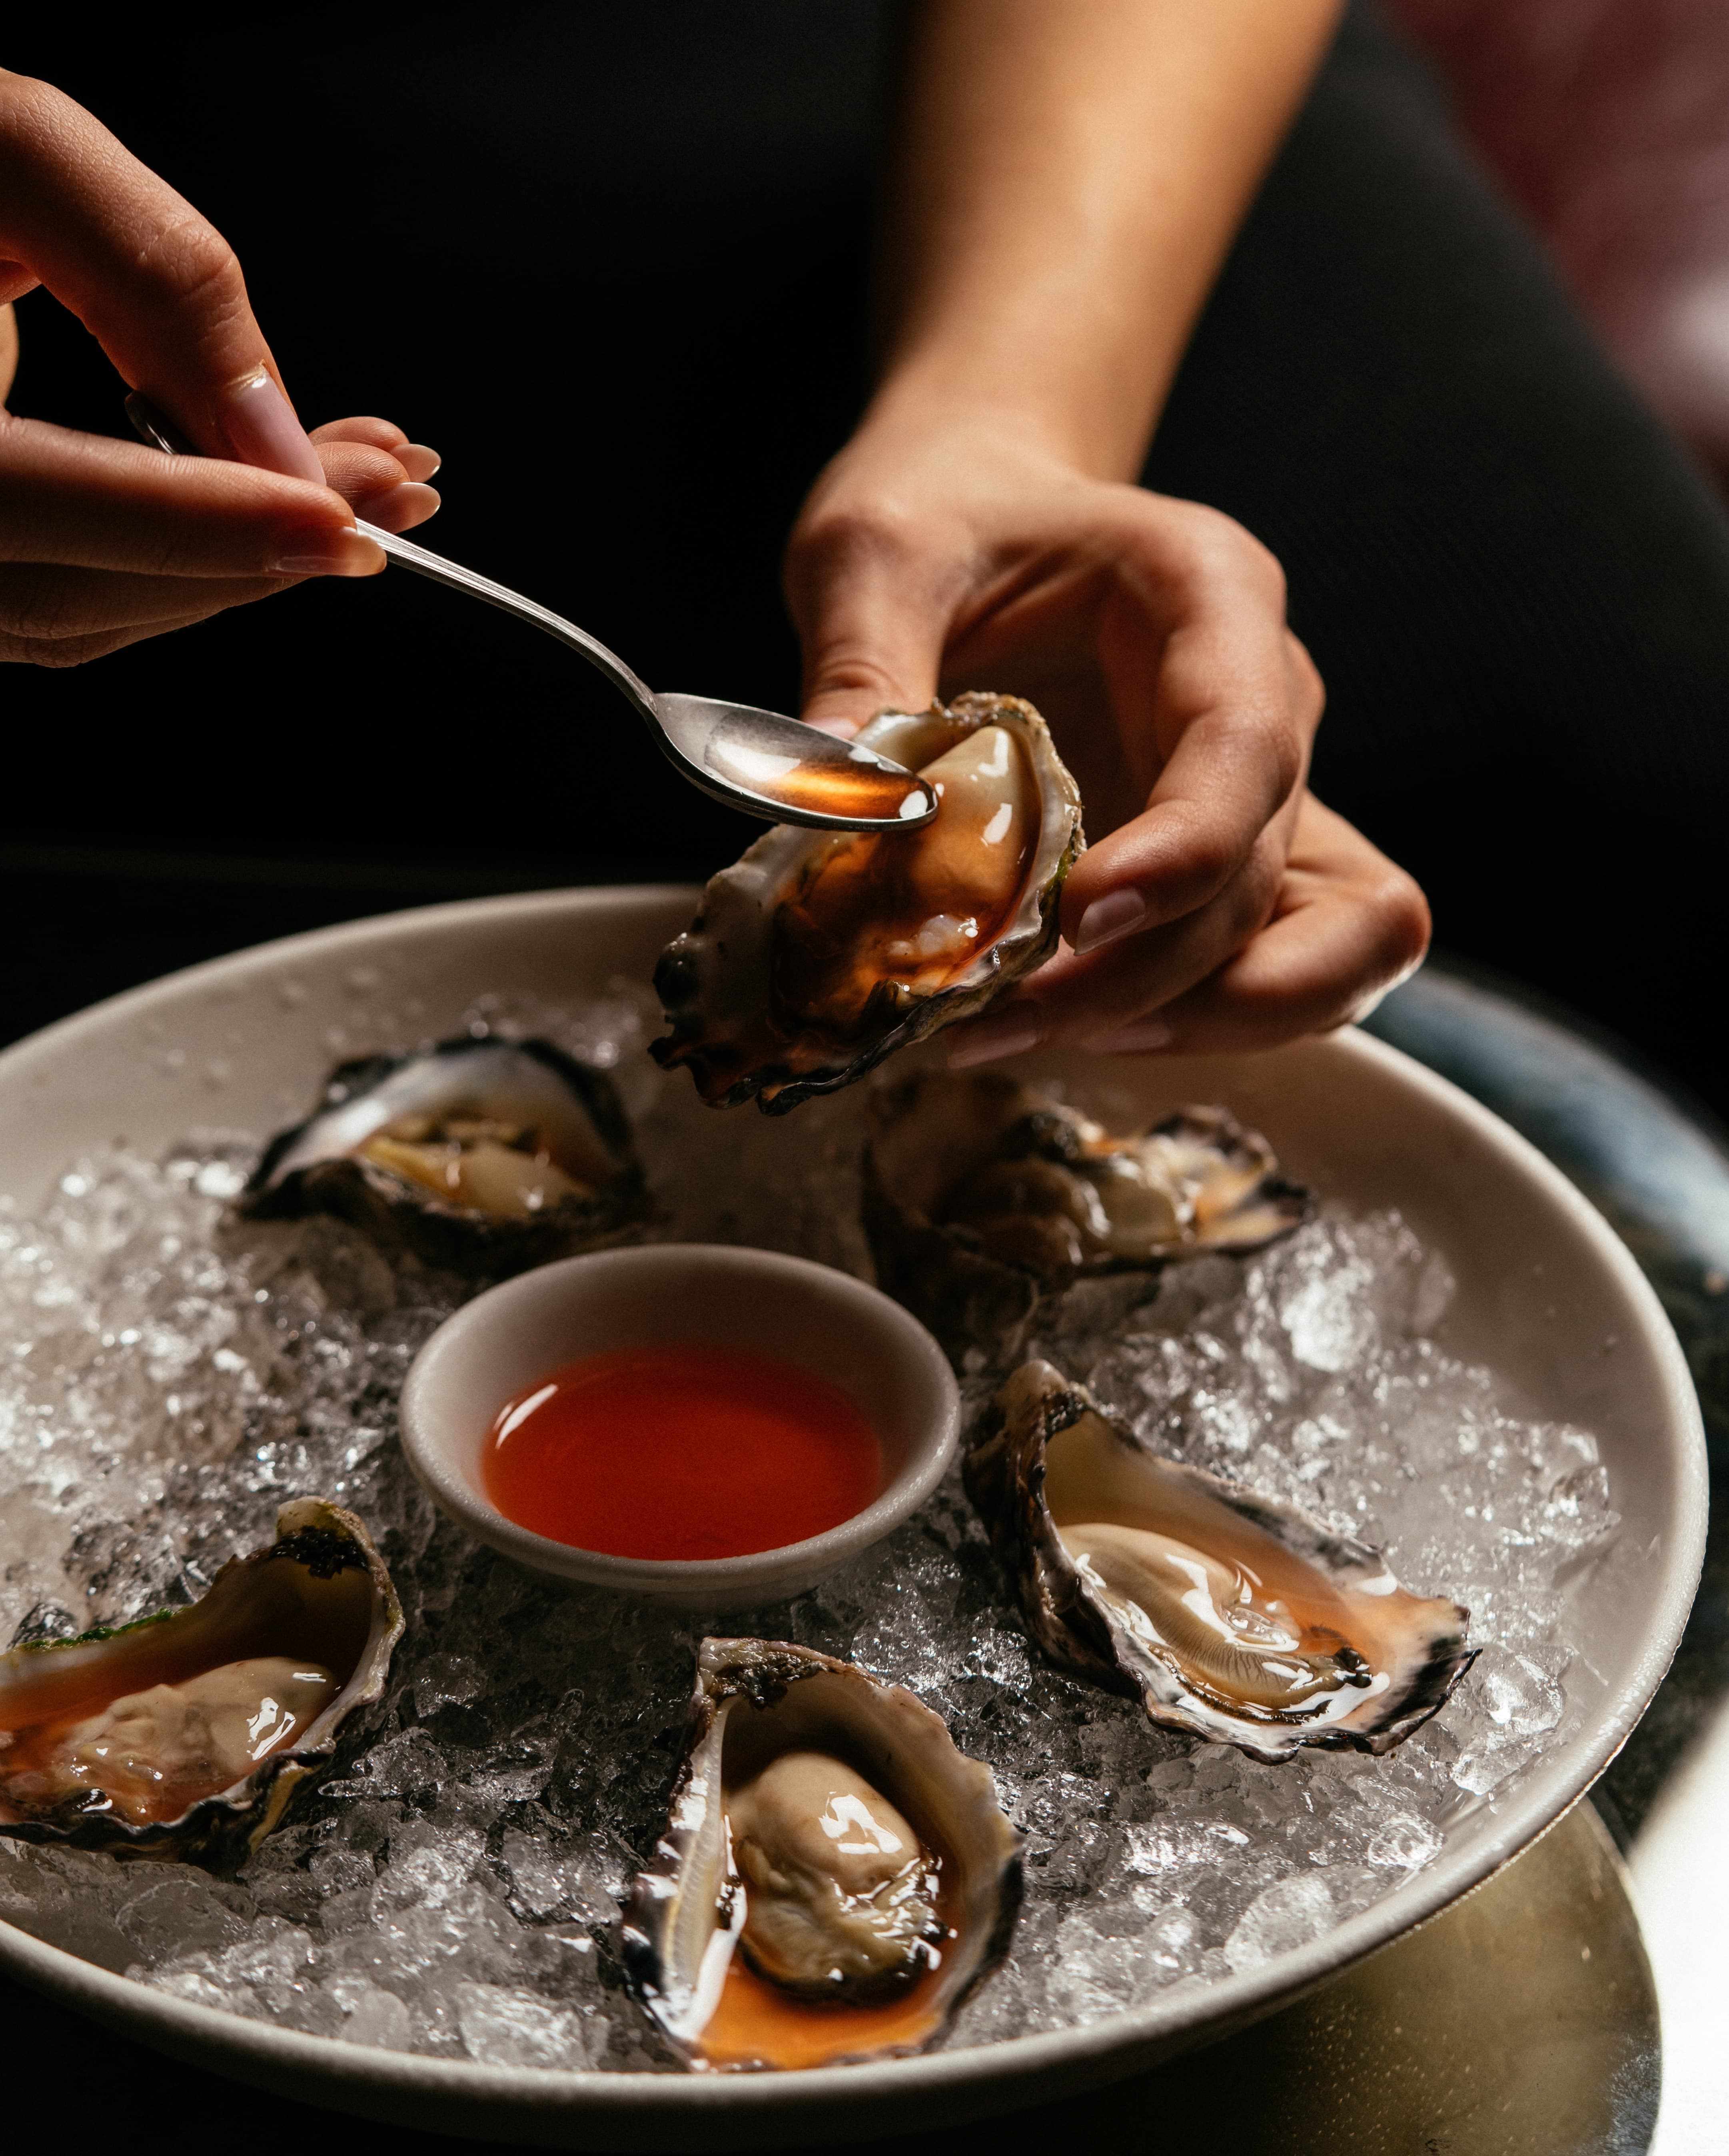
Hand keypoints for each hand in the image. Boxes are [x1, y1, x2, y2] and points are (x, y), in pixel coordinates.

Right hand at [0, 72, 439, 666]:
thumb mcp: (14, 160)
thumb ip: (154, 282)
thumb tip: (275, 432)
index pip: (31, 507)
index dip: (197, 522)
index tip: (336, 514)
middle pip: (81, 586)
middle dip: (255, 545)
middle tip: (393, 489)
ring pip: (89, 611)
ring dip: (244, 562)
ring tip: (365, 489)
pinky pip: (79, 591)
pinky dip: (194, 555)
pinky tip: (280, 502)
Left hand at [784, 415, 1427, 1056]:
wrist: (977, 504)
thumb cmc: (945, 508)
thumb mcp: (876, 551)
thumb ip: (859, 668)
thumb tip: (826, 811)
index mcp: (1213, 598)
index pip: (1245, 752)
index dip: (1180, 855)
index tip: (1075, 921)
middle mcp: (1267, 700)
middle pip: (1263, 876)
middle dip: (1140, 972)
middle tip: (991, 1020)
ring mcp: (1260, 793)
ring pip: (1311, 947)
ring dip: (1183, 1018)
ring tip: (1018, 1037)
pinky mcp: (1219, 862)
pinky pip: (1265, 966)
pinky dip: (1180, 1016)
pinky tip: (1049, 1023)